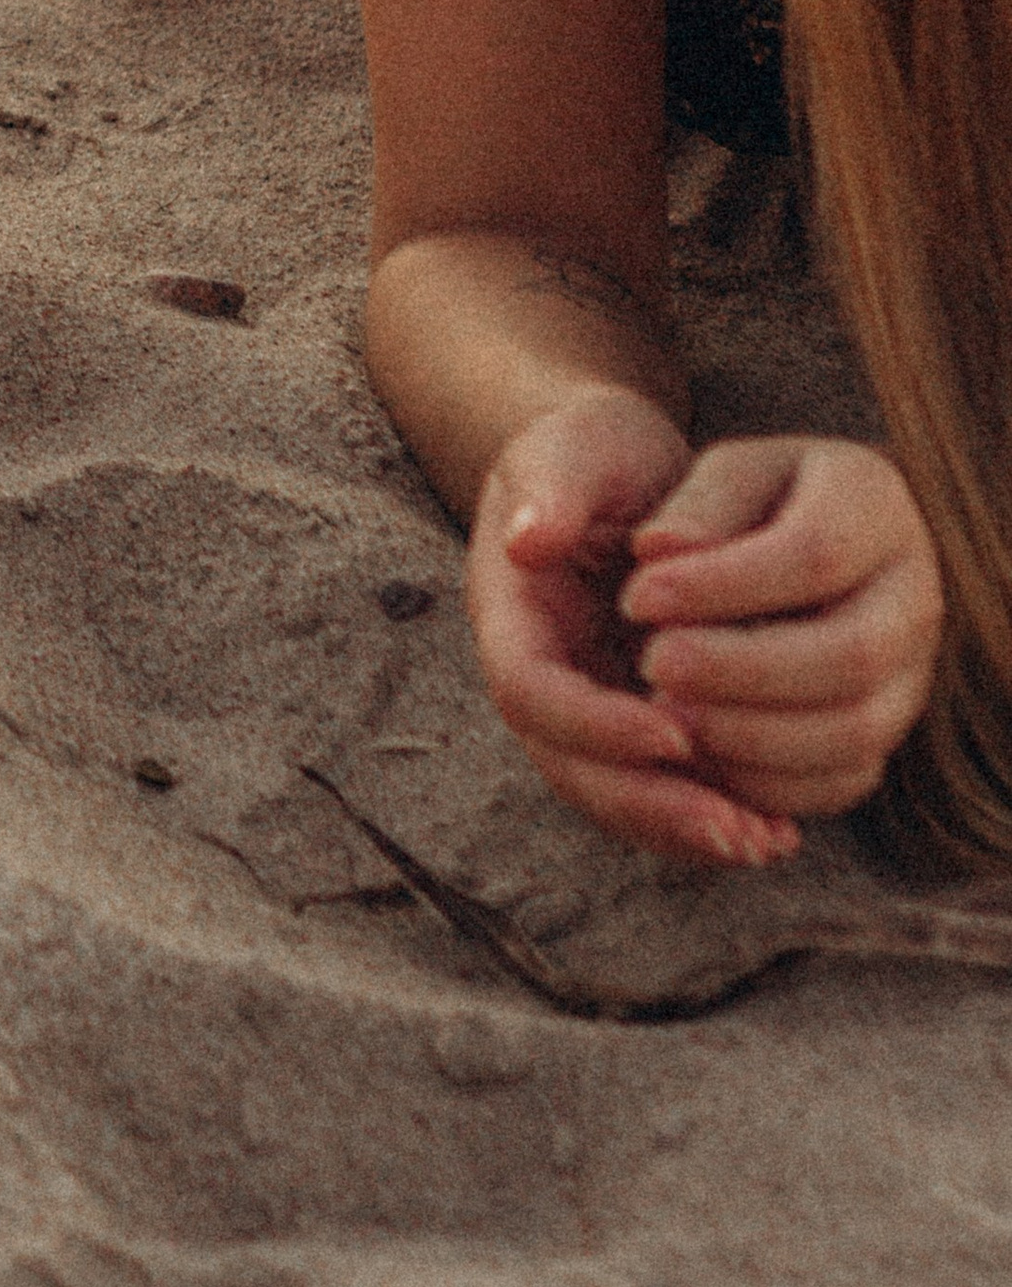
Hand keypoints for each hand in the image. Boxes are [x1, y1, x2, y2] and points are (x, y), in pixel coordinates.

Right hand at [469, 394, 790, 863]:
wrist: (617, 463)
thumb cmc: (595, 448)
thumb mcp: (572, 444)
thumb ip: (550, 489)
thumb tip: (527, 542)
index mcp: (509, 614)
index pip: (532, 692)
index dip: (597, 724)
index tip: (675, 731)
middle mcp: (541, 675)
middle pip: (574, 769)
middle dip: (652, 807)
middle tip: (736, 831)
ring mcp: (586, 703)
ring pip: (619, 795)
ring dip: (688, 827)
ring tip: (769, 842)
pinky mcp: (634, 718)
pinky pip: (662, 788)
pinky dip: (709, 811)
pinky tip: (777, 827)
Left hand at [618, 437, 942, 830]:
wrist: (816, 543)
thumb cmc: (757, 500)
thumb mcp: (728, 472)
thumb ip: (697, 505)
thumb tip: (656, 549)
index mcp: (876, 508)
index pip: (815, 555)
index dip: (724, 585)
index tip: (638, 597)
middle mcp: (913, 599)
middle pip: (850, 656)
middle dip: (741, 670)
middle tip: (652, 664)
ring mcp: (910, 676)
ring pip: (854, 732)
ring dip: (749, 734)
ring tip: (665, 713)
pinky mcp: (884, 736)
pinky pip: (840, 780)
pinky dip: (766, 781)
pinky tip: (697, 754)